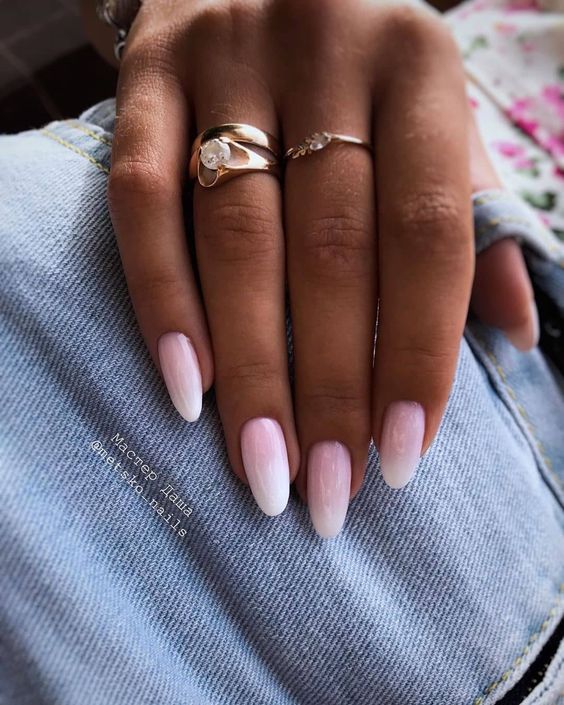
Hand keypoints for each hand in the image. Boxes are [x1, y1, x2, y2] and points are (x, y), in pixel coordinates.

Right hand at [107, 0, 536, 536]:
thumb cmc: (362, 76)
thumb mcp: (434, 125)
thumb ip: (475, 222)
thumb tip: (518, 336)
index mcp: (418, 66)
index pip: (426, 234)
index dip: (416, 354)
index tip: (400, 459)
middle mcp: (325, 51)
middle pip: (329, 250)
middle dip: (327, 388)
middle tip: (326, 494)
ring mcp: (225, 57)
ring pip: (236, 237)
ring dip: (251, 369)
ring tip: (263, 469)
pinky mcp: (146, 75)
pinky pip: (143, 197)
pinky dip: (162, 296)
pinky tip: (186, 387)